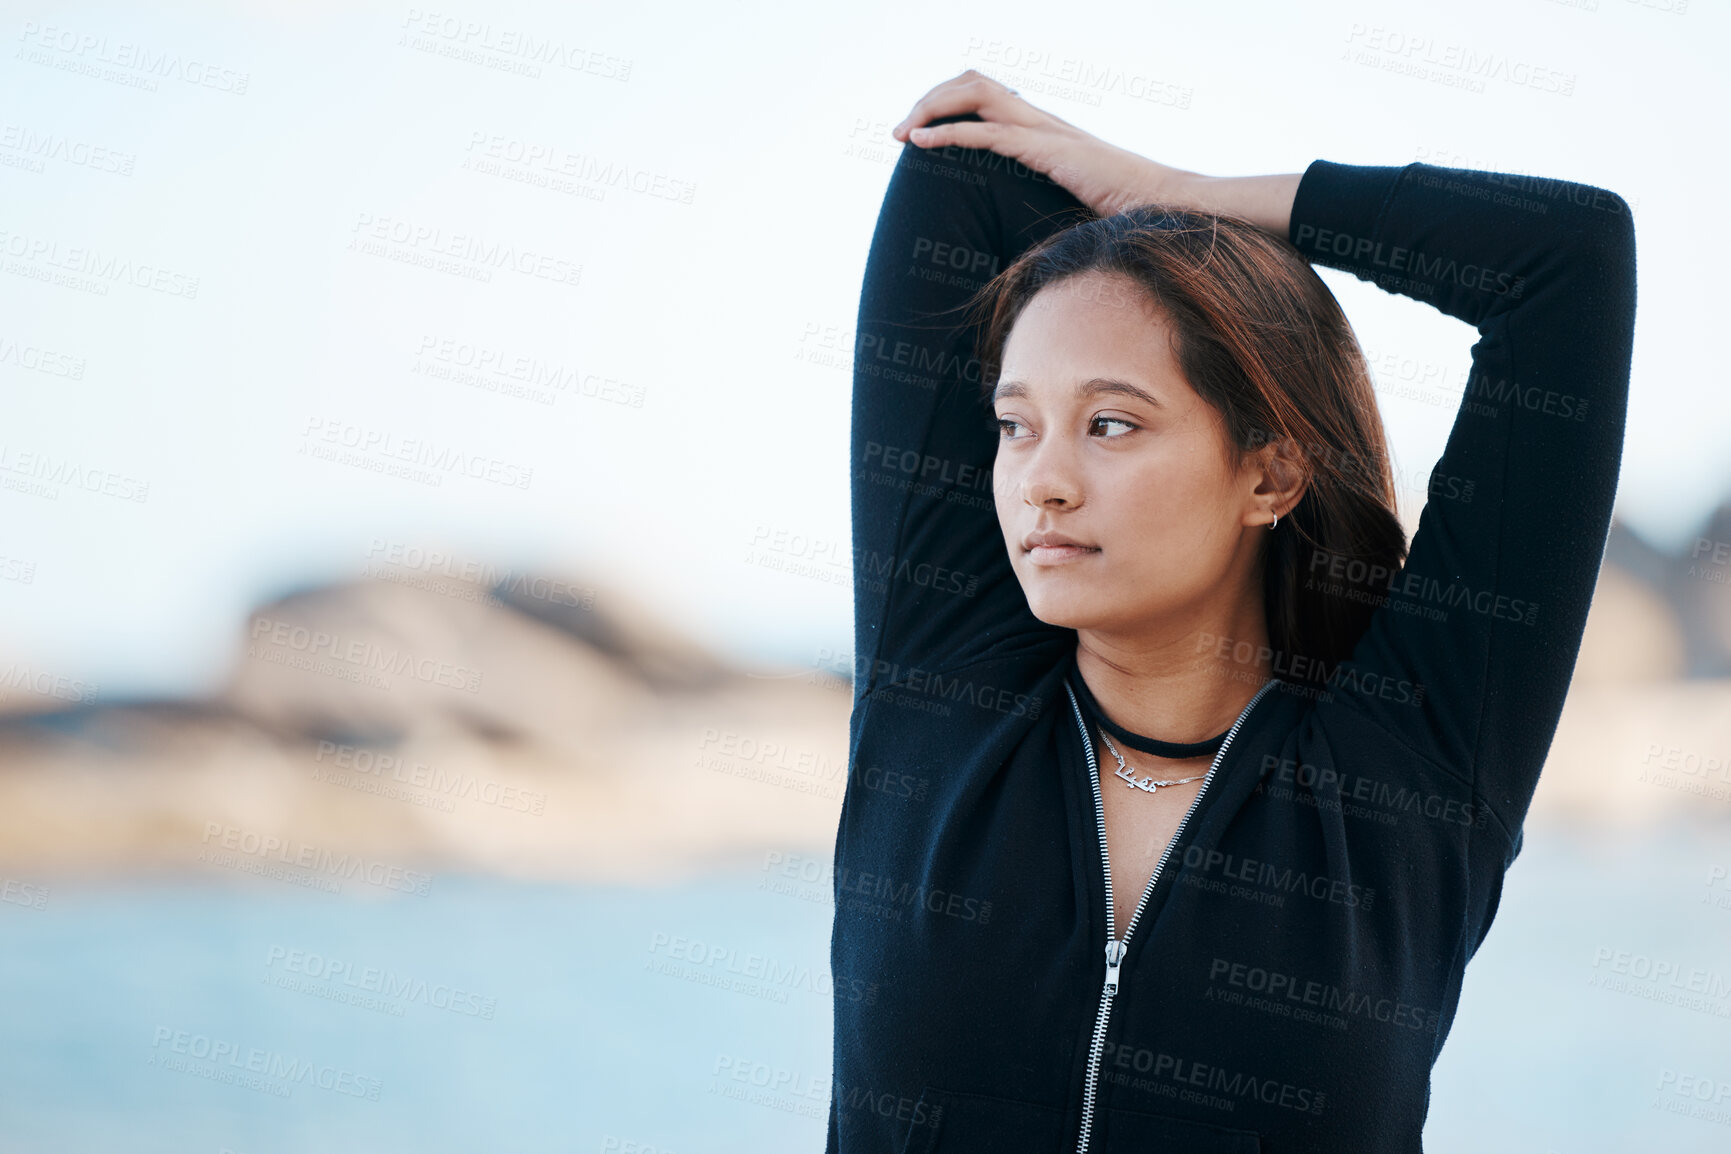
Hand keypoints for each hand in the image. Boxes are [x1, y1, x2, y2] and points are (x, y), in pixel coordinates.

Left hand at [891, 70, 1188, 218]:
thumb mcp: (1068, 201)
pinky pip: (988, 133)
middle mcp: (1039, 119)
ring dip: (931, 108)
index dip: (947, 104)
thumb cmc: (1121, 211)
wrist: (1160, 206)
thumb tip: (1011, 231)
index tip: (917, 133)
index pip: (985, 94)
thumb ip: (1038, 199)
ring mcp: (1044, 130)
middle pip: (973, 82)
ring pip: (975, 94)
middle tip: (898, 134)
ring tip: (902, 134)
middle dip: (930, 100)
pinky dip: (948, 134)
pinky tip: (921, 144)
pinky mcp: (1048, 149)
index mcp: (1041, 128)